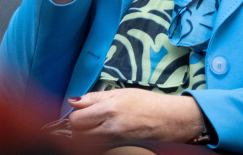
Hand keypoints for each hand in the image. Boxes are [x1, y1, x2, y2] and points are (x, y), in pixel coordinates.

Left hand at [67, 89, 203, 143]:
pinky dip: (97, 142)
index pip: (76, 119)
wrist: (170, 120)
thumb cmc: (147, 103)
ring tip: (97, 126)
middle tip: (88, 119)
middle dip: (79, 126)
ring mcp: (115, 142)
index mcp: (109, 109)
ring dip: (86, 135)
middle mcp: (110, 128)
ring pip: (87, 143)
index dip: (75, 115)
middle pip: (78, 134)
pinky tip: (105, 134)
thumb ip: (94, 98)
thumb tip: (73, 101)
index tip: (81, 111)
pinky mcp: (119, 149)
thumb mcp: (120, 93)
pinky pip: (99, 147)